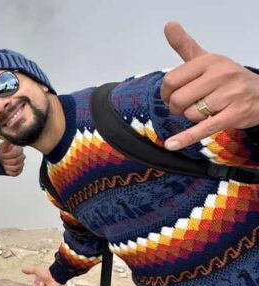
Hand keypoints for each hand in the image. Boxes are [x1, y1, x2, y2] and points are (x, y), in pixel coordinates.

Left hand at [0, 141, 24, 175]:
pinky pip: (15, 173)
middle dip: (6, 161)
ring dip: (7, 167)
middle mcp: (22, 157)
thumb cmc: (1, 151)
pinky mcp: (19, 171)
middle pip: (16, 161)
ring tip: (3, 164)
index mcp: (19, 149)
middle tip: (2, 160)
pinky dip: (8, 171)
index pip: (17, 153)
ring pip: (15, 168)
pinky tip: (5, 168)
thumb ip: (7, 141)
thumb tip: (11, 138)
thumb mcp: (3, 145)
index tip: (2, 155)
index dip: (8, 155)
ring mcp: (21, 164)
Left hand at [160, 21, 258, 149]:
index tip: (171, 95)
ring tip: (204, 111)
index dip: (166, 93)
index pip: (171, 80)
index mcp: (210, 61)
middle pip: (179, 99)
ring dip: (191, 117)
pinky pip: (203, 128)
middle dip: (176, 108)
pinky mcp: (234, 114)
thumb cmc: (227, 78)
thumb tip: (169, 24)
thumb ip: (185, 45)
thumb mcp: (207, 59)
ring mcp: (230, 95)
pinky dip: (186, 138)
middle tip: (185, 106)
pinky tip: (172, 144)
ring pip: (191, 114)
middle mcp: (221, 75)